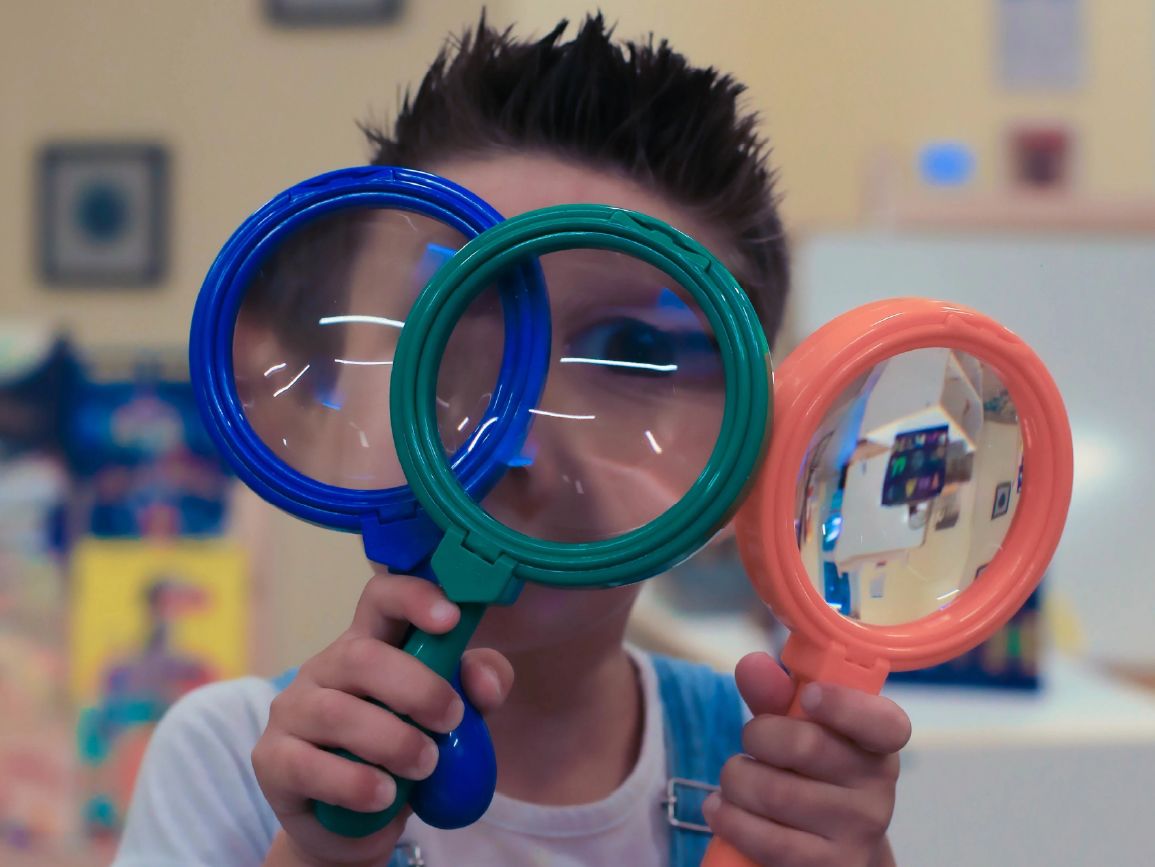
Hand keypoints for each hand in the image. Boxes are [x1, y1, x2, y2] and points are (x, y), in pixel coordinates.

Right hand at [252, 572, 512, 866]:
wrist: (356, 827)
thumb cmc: (404, 756)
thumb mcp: (453, 721)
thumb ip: (478, 691)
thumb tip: (482, 681)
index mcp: (371, 644)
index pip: (382, 598)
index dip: (414, 597)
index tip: (451, 619)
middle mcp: (326, 668)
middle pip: (362, 655)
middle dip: (416, 687)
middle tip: (450, 721)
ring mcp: (293, 711)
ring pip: (335, 712)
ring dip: (391, 740)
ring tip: (425, 766)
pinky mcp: (271, 761)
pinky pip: (306, 765)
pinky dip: (353, 783)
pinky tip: (383, 796)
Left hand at [704, 652, 910, 866]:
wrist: (827, 846)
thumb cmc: (809, 772)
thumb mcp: (795, 727)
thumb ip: (776, 694)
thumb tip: (752, 664)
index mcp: (878, 742)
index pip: (884, 722)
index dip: (844, 705)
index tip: (808, 696)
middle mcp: (878, 787)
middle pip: (806, 746)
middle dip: (757, 736)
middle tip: (750, 742)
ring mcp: (858, 831)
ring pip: (775, 793)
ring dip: (736, 779)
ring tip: (735, 778)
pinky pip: (767, 840)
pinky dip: (730, 818)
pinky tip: (721, 808)